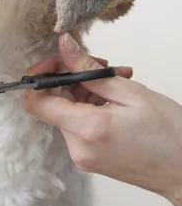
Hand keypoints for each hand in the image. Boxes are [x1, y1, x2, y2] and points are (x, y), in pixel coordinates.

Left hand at [23, 34, 181, 205]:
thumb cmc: (170, 135)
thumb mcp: (131, 92)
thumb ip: (90, 70)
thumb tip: (64, 46)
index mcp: (87, 129)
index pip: (37, 102)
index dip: (39, 76)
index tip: (58, 61)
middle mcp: (78, 147)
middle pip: (55, 103)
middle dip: (73, 78)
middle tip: (104, 66)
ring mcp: (83, 156)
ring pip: (69, 112)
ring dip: (87, 91)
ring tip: (120, 80)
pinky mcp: (90, 158)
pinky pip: (80, 125)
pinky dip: (93, 107)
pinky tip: (118, 98)